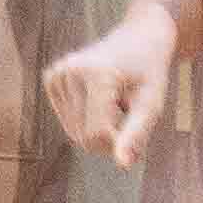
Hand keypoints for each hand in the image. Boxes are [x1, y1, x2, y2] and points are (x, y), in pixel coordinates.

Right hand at [43, 4, 180, 165]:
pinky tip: (100, 98)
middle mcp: (69, 72)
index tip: (138, 129)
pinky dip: (87, 120)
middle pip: (83, 136)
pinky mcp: (50, 79)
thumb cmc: (150, 72)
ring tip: (115, 103)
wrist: (138, 37)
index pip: (97, 134)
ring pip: (74, 133)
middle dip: (109, 138)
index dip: (119, 143)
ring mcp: (56, 74)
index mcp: (96, 75)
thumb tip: (123, 165)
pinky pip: (69, 122)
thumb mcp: (152, 103)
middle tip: (129, 116)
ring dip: (99, 128)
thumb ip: (137, 134)